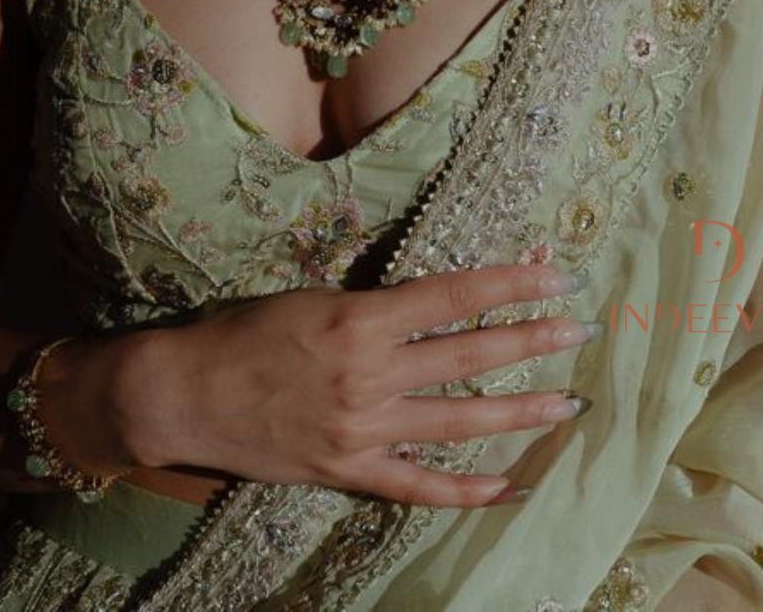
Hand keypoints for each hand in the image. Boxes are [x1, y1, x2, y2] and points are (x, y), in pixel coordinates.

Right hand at [107, 264, 599, 506]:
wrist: (184, 394)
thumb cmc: (242, 333)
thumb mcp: (310, 298)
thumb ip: (373, 309)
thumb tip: (435, 307)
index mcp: (358, 320)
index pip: (453, 296)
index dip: (509, 284)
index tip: (555, 275)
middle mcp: (369, 375)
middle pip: (468, 356)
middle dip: (530, 341)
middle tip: (578, 330)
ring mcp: (362, 429)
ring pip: (457, 422)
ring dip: (518, 412)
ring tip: (567, 403)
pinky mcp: (348, 471)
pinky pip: (418, 485)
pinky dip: (465, 488)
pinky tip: (507, 485)